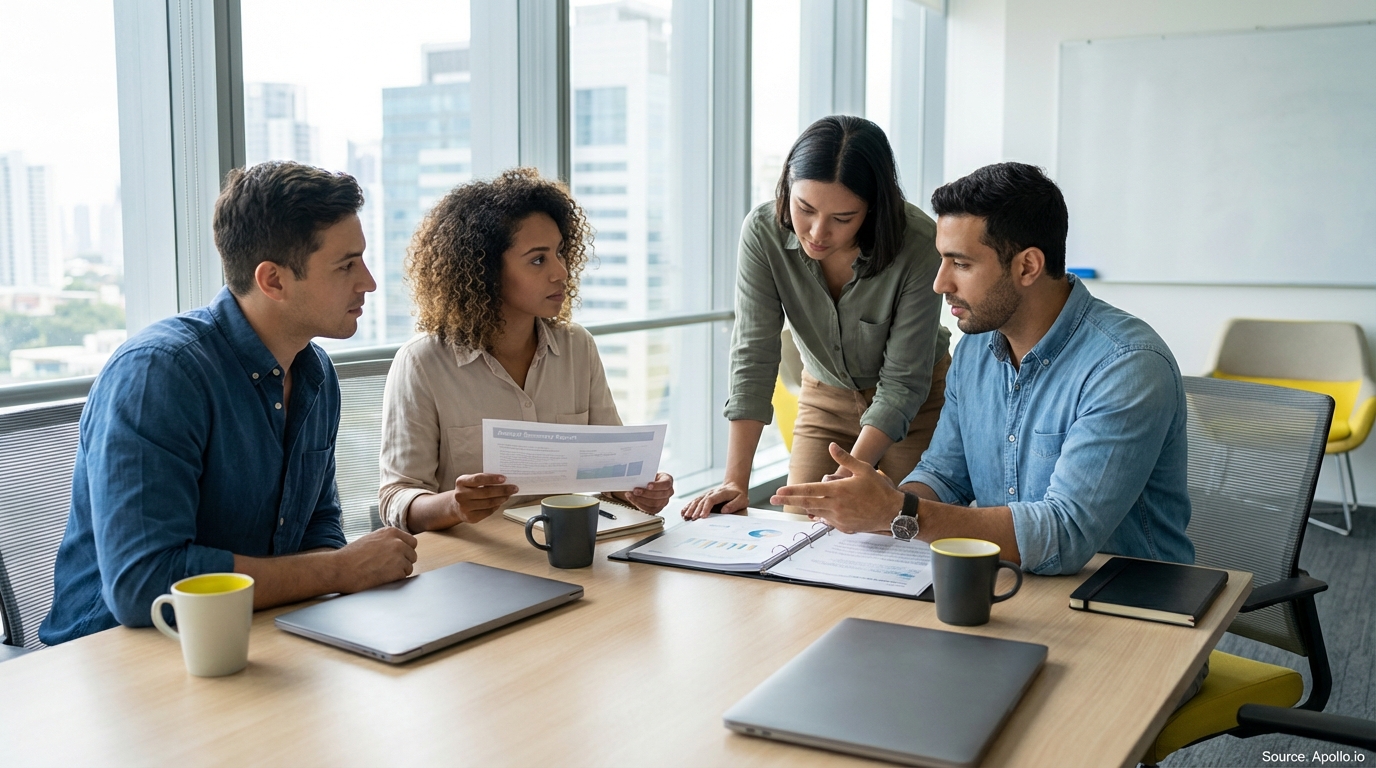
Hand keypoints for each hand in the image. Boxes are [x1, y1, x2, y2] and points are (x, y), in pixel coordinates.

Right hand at [329, 527, 418, 592]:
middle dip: (404, 561)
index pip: (411, 542)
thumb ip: (387, 541)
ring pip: (409, 566)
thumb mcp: (371, 539)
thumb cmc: (351, 556)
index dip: (404, 551)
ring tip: (382, 572)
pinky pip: (403, 576)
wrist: (341, 568)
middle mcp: (397, 542)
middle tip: (389, 567)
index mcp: (391, 532)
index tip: (396, 557)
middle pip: (412, 554)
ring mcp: (399, 556)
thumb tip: (400, 547)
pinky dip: (394, 579)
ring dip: (399, 571)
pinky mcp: (397, 570)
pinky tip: (381, 577)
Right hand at [453, 473, 517, 524]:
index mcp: (461, 482)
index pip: (478, 479)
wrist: (455, 505)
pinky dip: (496, 506)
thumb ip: (484, 479)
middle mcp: (461, 495)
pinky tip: (501, 501)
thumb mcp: (471, 481)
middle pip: (486, 492)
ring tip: (508, 495)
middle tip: (514, 488)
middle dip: (502, 490)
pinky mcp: (470, 517)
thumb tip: (504, 481)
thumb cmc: (468, 490)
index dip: (492, 479)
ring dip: (501, 498)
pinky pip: (488, 511)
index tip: (504, 478)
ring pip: (488, 503)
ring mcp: (465, 507)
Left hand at [626, 473, 673, 513]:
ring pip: (654, 503)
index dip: (657, 485)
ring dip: (641, 499)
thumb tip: (635, 475)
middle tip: (635, 490)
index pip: (666, 484)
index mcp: (668, 480)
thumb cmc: (648, 478)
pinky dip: (639, 504)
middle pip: (660, 495)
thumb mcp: (649, 473)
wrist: (646, 484)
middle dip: (646, 493)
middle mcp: (668, 492)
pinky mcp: (657, 509)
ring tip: (631, 495)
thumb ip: (645, 475)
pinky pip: (649, 509)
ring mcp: (664, 502)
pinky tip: (633, 499)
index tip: (648, 485)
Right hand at [681, 480, 748, 518]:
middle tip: (692, 519)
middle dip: (696, 510)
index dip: (706, 507)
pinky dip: (688, 506)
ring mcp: (707, 495)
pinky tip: (683, 512)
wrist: (734, 486)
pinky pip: (694, 501)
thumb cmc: (738, 495)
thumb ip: (734, 505)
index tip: (703, 516)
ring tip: (685, 516)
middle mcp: (712, 493)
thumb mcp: (742, 500)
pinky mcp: (704, 497)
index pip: (711, 499)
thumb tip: (724, 510)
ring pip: (696, 501)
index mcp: (721, 493)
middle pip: (702, 501)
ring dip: (690, 509)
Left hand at [770, 443, 902, 533]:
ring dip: (803, 508)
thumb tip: (831, 446)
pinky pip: (826, 521)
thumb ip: (845, 458)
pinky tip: (816, 513)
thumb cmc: (879, 489)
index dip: (792, 491)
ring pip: (815, 513)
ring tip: (792, 504)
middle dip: (788, 501)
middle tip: (774, 500)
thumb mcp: (863, 469)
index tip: (778, 492)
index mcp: (838, 490)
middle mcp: (836, 506)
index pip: (809, 490)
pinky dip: (819, 516)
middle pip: (806, 504)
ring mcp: (839, 519)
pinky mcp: (844, 527)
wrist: (893, 512)